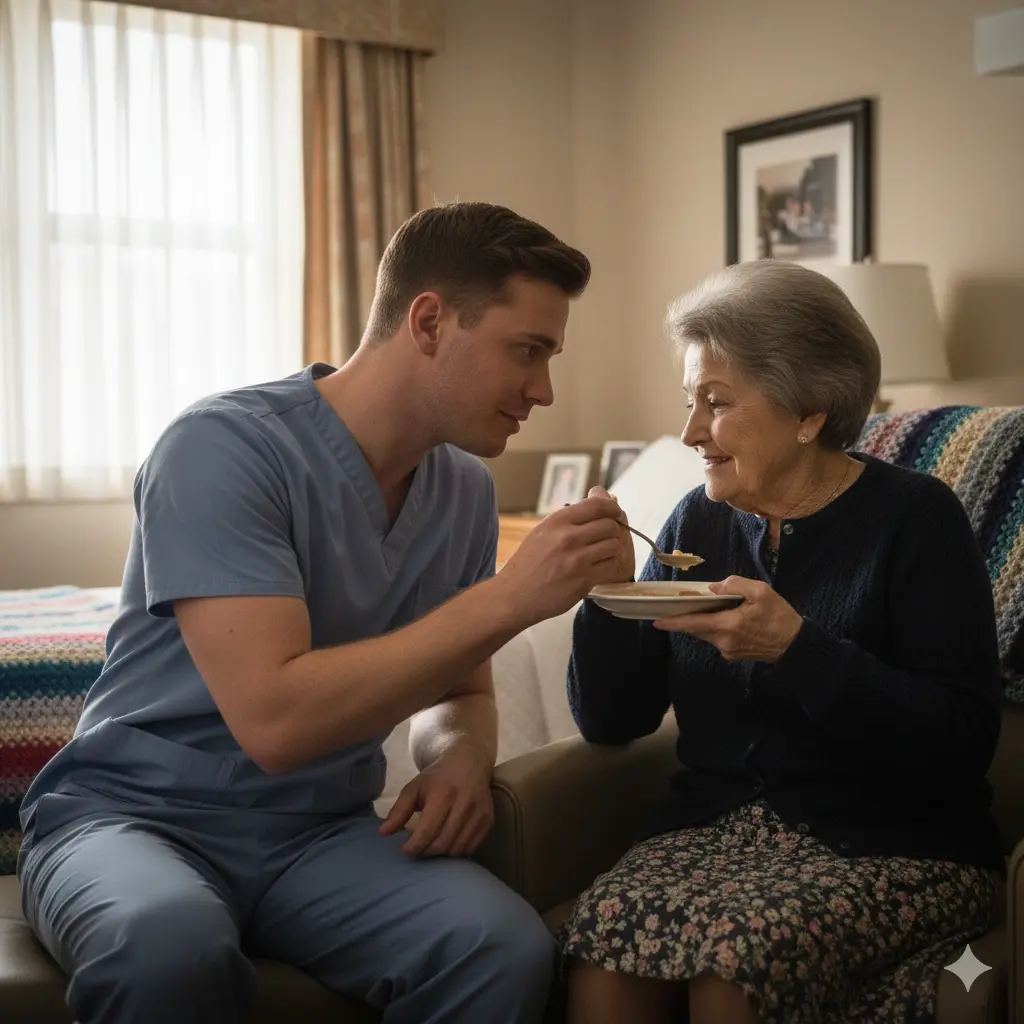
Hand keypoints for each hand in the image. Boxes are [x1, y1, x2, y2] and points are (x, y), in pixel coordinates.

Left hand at [378, 741, 493, 856]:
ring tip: (431, 845)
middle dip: (425, 852)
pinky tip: (447, 843)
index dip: (414, 846)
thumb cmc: (437, 777)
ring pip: (457, 849)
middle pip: (442, 843)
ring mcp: (479, 813)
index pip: (428, 831)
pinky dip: (457, 851)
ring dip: (441, 853)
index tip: (404, 849)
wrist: (468, 761)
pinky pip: (471, 848)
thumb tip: (383, 833)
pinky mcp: (488, 820)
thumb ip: (399, 810)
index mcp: (443, 794)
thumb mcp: (414, 787)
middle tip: (417, 849)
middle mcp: (464, 803)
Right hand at [496, 493, 629, 622]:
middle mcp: (568, 537)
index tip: (616, 513)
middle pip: (609, 525)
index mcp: (557, 521)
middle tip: (606, 538)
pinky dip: (608, 566)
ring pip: (614, 545)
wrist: (514, 595)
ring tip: (601, 555)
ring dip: (612, 550)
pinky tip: (598, 568)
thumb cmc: (528, 563)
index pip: (596, 505)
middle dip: (612, 531)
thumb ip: (569, 519)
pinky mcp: (584, 580)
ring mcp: (577, 559)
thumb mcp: (542, 531)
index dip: (612, 507)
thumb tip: (600, 500)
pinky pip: (611, 566)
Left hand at [652, 575, 802, 661]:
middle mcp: (724, 641)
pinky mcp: (733, 655)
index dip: (673, 623)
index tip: (656, 621)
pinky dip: (714, 628)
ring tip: (704, 608)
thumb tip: (713, 587)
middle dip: (686, 618)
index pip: (694, 624)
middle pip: (696, 629)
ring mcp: (728, 651)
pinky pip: (716, 639)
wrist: (795, 644)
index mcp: (729, 625)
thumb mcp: (761, 591)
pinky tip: (723, 618)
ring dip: (701, 622)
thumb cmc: (779, 616)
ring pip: (705, 634)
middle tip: (677, 606)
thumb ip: (735, 585)